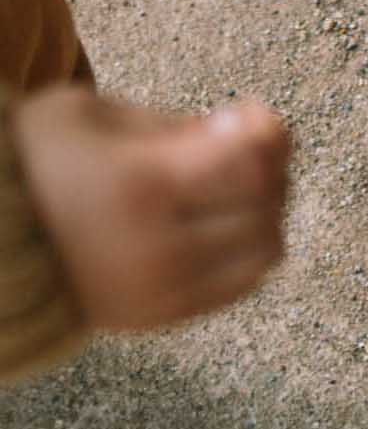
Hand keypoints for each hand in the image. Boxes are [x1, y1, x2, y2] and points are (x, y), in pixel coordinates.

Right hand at [11, 83, 291, 336]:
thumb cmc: (38, 160)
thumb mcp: (90, 116)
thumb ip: (173, 124)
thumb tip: (252, 128)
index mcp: (135, 187)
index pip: (245, 165)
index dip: (266, 134)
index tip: (250, 113)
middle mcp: (157, 247)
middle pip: (263, 206)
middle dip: (268, 168)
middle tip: (246, 145)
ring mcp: (166, 290)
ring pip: (264, 250)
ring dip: (266, 211)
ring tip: (234, 183)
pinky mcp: (167, 316)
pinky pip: (244, 282)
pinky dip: (248, 248)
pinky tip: (222, 220)